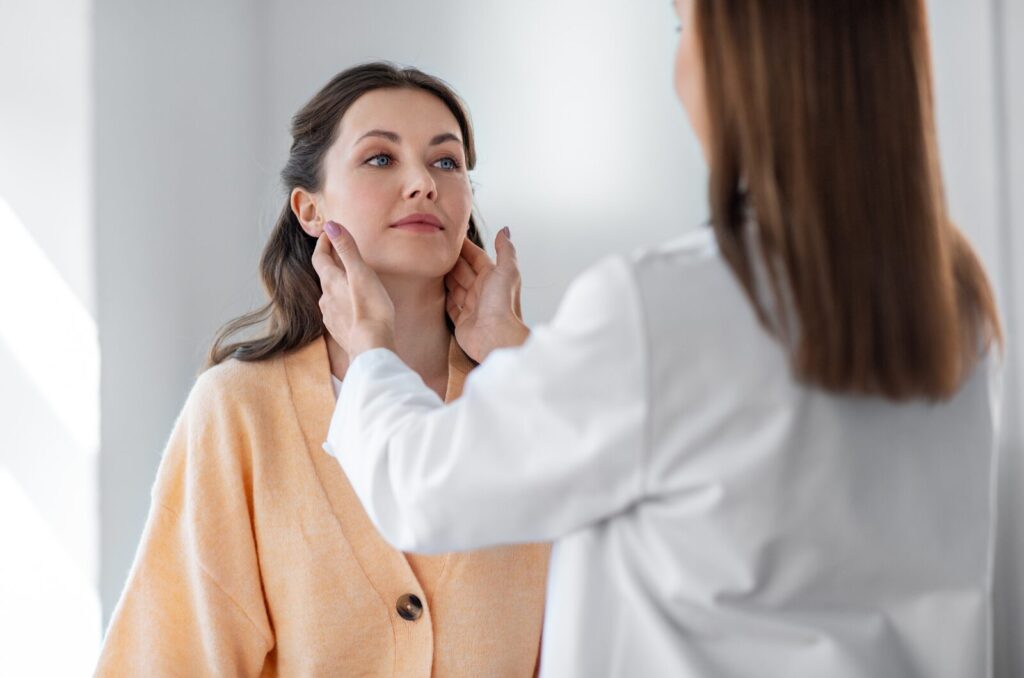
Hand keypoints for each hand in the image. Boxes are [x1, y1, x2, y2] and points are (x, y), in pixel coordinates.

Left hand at [312, 221, 396, 356]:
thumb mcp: (360, 273)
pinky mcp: (339, 331)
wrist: (372, 348)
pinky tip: (354, 307)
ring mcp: (331, 316)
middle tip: (342, 254)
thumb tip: (330, 225)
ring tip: (352, 280)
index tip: (330, 233)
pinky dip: (344, 303)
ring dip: (339, 284)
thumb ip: (346, 249)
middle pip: (325, 276)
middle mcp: (325, 298)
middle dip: (333, 263)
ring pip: (331, 294)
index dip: (324, 243)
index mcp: (330, 282)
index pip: (320, 257)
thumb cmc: (370, 309)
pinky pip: (338, 311)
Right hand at [445, 227, 529, 361]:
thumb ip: (505, 250)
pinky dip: (443, 298)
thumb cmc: (503, 304)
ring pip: (455, 287)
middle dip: (452, 260)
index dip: (465, 247)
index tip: (451, 236)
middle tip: (434, 248)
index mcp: (493, 278)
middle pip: (463, 271)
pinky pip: (450, 307)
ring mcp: (472, 306)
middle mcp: (482, 291)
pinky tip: (433, 290)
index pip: (477, 258)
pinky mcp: (462, 321)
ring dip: (445, 277)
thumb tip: (505, 230)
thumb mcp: (507, 270)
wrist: (496, 337)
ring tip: (429, 265)